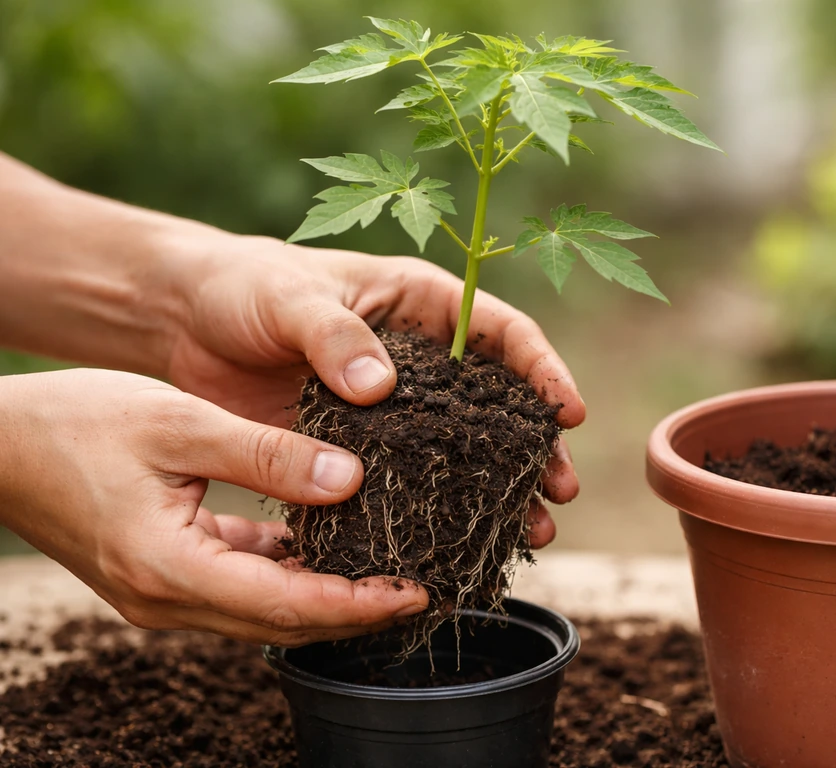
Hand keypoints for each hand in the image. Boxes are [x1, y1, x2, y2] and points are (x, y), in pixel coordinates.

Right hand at [0, 369, 428, 645]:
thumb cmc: (77, 423)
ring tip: (386, 574)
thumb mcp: (180, 425)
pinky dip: (286, 574)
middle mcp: (166, 599)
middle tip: (419, 592)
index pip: (289, 605)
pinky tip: (322, 545)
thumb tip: (349, 480)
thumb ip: (267, 456)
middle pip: (283, 622)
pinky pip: (238, 586)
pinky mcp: (160, 576)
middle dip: (355, 612)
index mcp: (171, 568)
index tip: (416, 594)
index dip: (359, 605)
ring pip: (264, 611)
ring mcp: (160, 594)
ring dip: (325, 598)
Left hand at [164, 232, 586, 545]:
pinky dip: (436, 508)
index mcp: (421, 303)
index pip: (502, 331)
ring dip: (500, 489)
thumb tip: (380, 387)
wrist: (186, 322)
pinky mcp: (361, 446)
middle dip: (536, 447)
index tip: (569, 412)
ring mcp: (396, 406)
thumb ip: (334, 335)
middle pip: (499, 402)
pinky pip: (410, 479)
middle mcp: (421, 358)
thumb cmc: (245, 286)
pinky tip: (457, 541)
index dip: (543, 370)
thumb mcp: (289, 298)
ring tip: (531, 531)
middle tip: (561, 490)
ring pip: (464, 449)